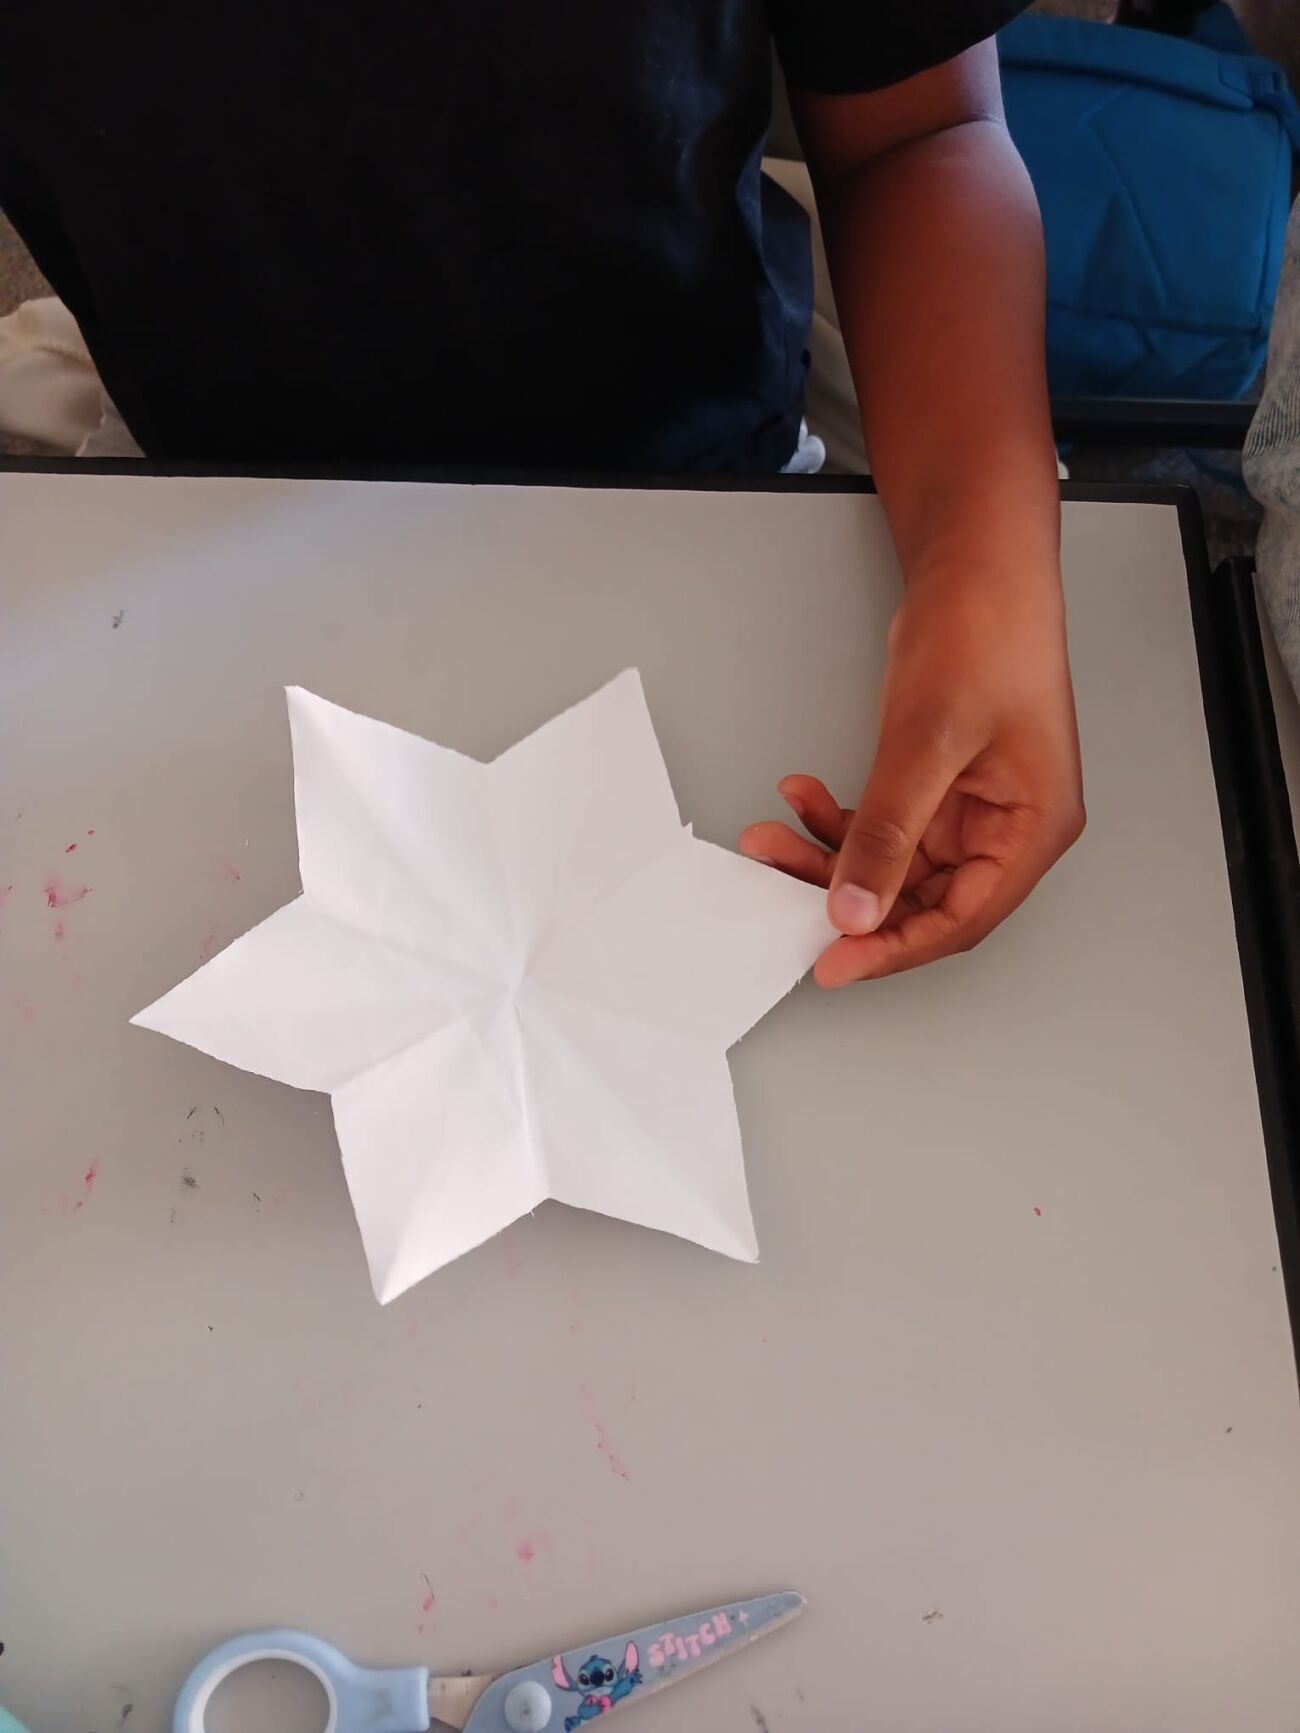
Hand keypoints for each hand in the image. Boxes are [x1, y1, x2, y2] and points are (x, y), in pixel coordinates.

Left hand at [739, 562, 1084, 985]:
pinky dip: (836, 818)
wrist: (976, 565)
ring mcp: (970, 807)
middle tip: (782, 894)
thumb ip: (889, 832)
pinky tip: (800, 796)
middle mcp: (1007, 827)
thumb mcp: (928, 742)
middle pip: (922, 899)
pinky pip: (880, 825)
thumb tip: (855, 907)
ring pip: (891, 865)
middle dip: (848, 898)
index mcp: (1034, 828)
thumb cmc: (986, 633)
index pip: (961, 918)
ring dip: (828, 855)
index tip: (832, 961)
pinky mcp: (935, 784)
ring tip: (771, 837)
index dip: (894, 947)